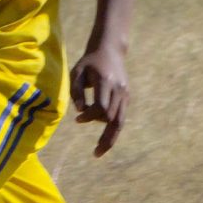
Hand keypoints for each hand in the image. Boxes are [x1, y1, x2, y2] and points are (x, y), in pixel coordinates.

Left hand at [71, 42, 128, 156]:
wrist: (110, 50)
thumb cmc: (89, 62)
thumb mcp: (77, 72)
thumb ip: (76, 91)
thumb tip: (79, 112)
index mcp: (106, 82)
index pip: (101, 107)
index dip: (89, 117)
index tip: (77, 120)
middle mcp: (119, 90)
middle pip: (112, 118)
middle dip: (103, 135)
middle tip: (95, 152)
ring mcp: (125, 94)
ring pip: (120, 122)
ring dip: (111, 138)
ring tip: (101, 151)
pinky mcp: (126, 97)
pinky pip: (121, 117)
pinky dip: (113, 130)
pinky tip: (105, 140)